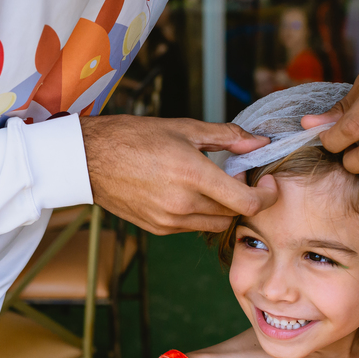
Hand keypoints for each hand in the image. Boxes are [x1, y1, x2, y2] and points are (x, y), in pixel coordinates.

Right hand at [82, 114, 277, 233]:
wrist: (89, 159)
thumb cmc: (134, 137)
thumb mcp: (184, 129)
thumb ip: (227, 137)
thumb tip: (259, 141)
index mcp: (192, 175)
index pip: (247, 202)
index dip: (267, 195)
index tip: (268, 183)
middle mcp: (182, 204)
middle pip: (234, 213)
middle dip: (243, 196)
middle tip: (235, 174)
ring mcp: (169, 221)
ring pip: (215, 223)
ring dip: (223, 208)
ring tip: (210, 183)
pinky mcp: (158, 229)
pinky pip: (193, 227)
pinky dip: (200, 213)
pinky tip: (188, 192)